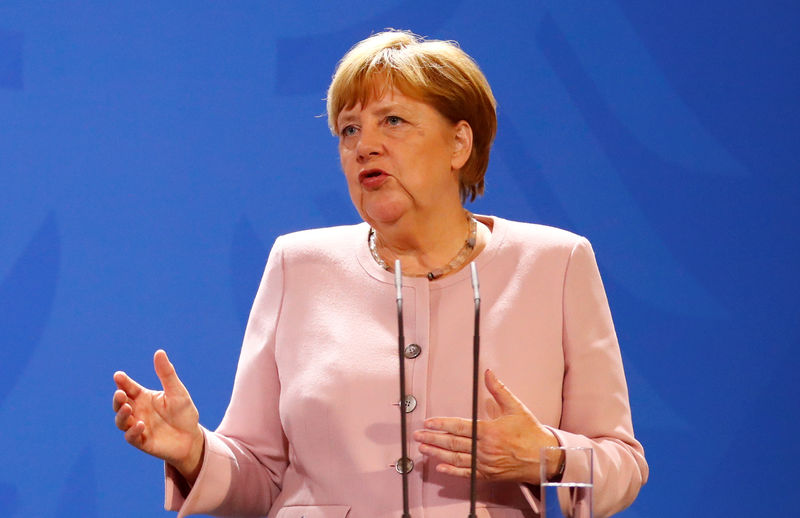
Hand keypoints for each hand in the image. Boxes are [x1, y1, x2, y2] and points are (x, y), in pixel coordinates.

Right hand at [113, 349, 203, 482]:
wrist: (191, 438)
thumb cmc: (184, 413)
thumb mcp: (177, 392)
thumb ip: (166, 374)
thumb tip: (159, 352)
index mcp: (143, 397)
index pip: (129, 387)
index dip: (123, 382)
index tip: (118, 375)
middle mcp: (137, 411)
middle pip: (120, 404)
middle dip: (118, 399)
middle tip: (120, 393)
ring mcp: (137, 426)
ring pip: (121, 421)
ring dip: (121, 414)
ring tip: (128, 408)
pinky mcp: (142, 441)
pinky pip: (131, 437)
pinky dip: (133, 431)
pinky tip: (140, 424)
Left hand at [413, 369, 559, 483]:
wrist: (544, 458)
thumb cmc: (530, 432)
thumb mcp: (516, 408)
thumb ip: (499, 390)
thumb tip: (488, 372)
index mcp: (489, 431)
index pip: (459, 427)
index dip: (442, 424)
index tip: (428, 423)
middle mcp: (485, 449)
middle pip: (453, 443)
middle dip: (433, 439)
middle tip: (417, 436)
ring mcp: (485, 464)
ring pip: (456, 459)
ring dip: (437, 453)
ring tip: (423, 449)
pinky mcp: (488, 475)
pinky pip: (466, 474)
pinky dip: (451, 471)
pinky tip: (439, 467)